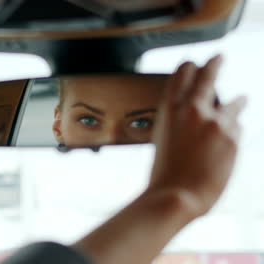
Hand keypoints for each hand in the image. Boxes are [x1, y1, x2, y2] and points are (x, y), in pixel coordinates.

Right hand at [148, 55, 246, 217]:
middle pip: (207, 77)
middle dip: (214, 65)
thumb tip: (194, 114)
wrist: (178, 195)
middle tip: (218, 58)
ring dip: (236, 101)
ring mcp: (216, 122)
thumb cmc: (164, 172)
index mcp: (170, 110)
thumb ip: (177, 122)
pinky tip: (230, 137)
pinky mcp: (233, 138)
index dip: (188, 68)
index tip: (193, 64)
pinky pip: (237, 127)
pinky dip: (234, 130)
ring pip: (232, 103)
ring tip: (242, 99)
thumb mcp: (162, 139)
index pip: (181, 75)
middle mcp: (193, 110)